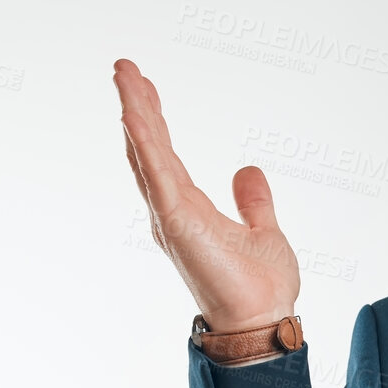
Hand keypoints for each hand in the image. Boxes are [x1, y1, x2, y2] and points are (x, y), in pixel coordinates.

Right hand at [114, 57, 299, 330]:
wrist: (264, 319)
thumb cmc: (261, 286)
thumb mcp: (263, 229)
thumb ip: (253, 201)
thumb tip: (247, 171)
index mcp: (190, 210)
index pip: (167, 156)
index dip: (153, 121)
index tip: (145, 87)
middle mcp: (173, 211)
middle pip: (149, 148)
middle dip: (137, 107)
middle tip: (123, 68)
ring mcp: (171, 216)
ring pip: (147, 154)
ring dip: (135, 112)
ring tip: (123, 75)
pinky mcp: (178, 223)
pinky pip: (157, 175)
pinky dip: (144, 145)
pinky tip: (133, 115)